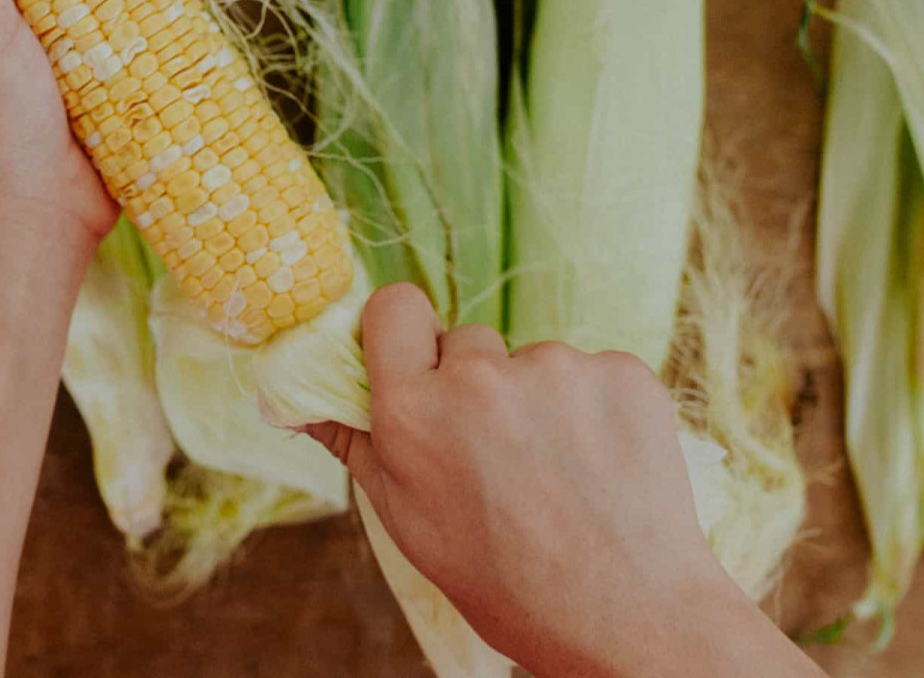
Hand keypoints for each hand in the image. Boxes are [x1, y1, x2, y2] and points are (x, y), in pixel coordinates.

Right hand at [308, 284, 818, 677]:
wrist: (626, 617)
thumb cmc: (504, 580)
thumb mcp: (406, 520)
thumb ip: (354, 442)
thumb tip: (296, 397)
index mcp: (413, 411)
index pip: (394, 306)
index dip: (405, 332)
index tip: (420, 363)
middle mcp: (480, 377)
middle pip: (467, 340)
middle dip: (476, 383)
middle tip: (499, 455)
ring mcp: (558, 368)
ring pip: (534, 361)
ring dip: (540, 401)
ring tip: (559, 474)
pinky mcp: (622, 372)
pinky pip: (593, 371)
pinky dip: (596, 409)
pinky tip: (601, 467)